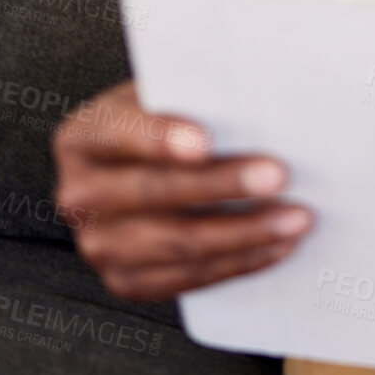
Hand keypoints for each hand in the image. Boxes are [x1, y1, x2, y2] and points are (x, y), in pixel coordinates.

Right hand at [52, 81, 311, 300]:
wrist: (139, 168)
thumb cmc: (162, 120)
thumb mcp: (162, 94)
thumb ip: (190, 94)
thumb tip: (247, 97)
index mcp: (83, 137)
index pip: (120, 133)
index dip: (161, 137)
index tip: (205, 141)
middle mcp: (79, 194)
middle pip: (153, 193)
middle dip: (221, 185)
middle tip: (278, 175)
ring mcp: (99, 244)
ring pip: (176, 243)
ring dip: (244, 233)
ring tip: (295, 217)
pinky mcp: (127, 280)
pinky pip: (188, 279)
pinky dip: (239, 262)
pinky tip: (277, 245)